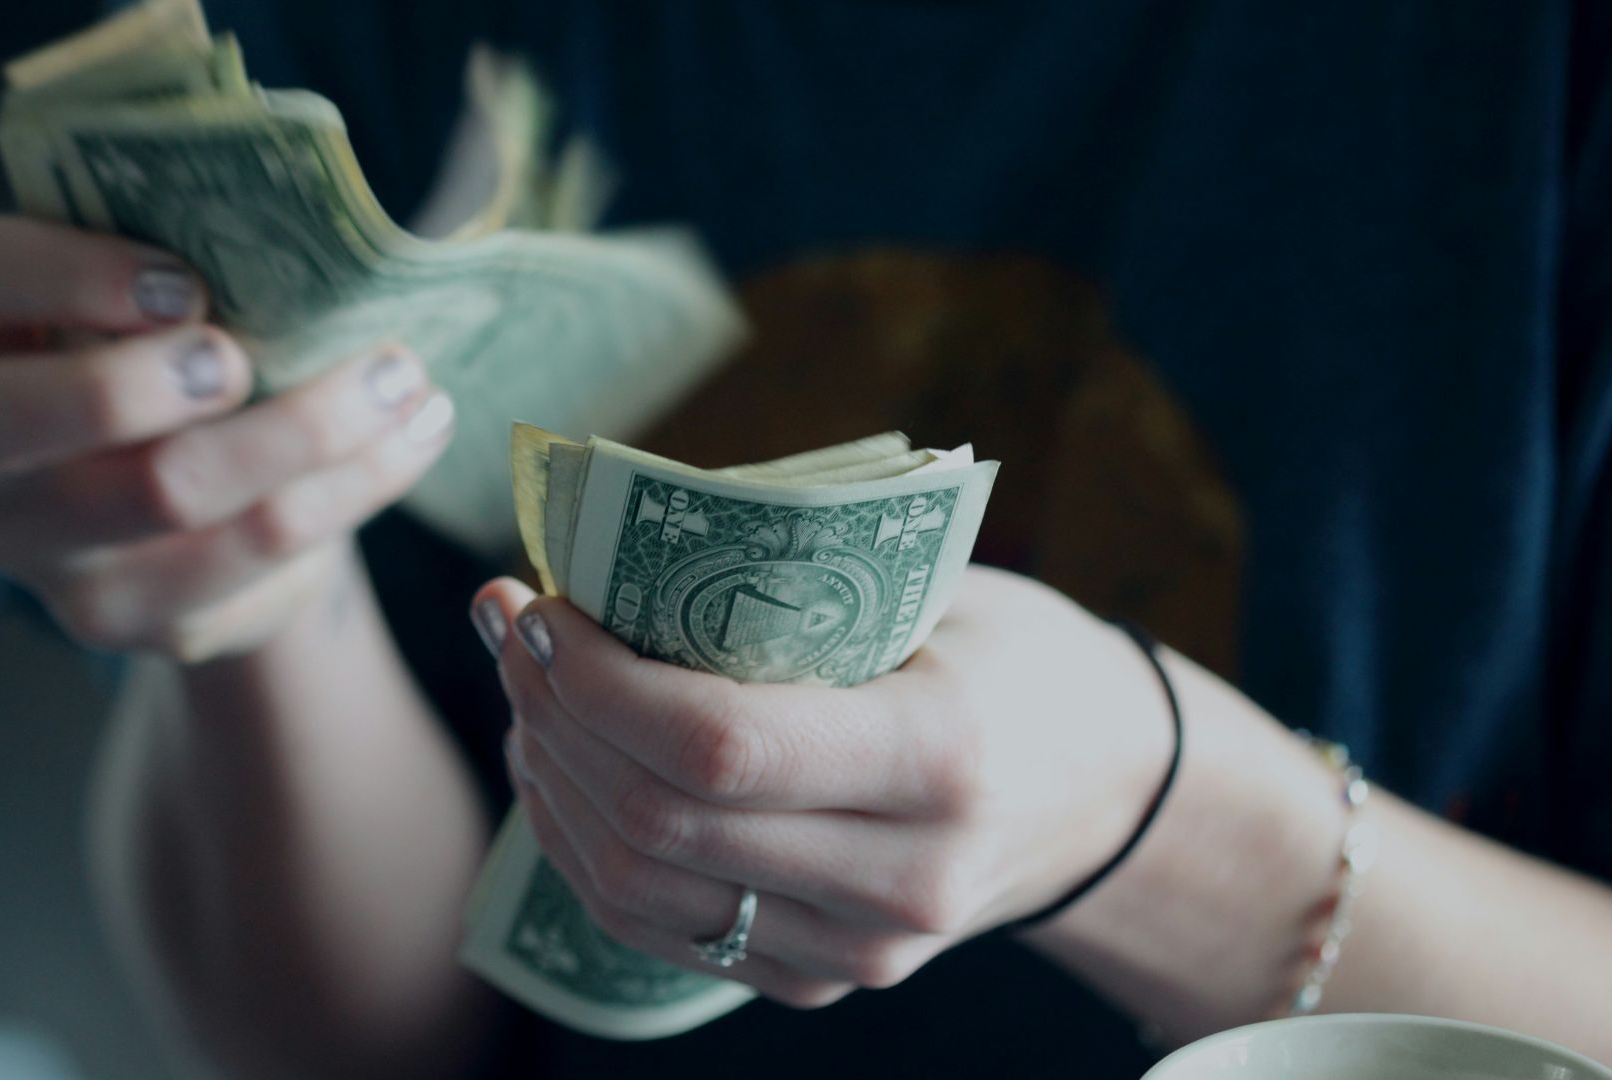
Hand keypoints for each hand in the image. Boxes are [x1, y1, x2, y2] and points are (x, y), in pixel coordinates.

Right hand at [0, 215, 454, 660]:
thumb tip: (319, 237)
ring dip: (305, 429)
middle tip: (245, 356)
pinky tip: (412, 438)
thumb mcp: (165, 296)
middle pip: (18, 419)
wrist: (204, 507)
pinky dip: (351, 488)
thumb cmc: (181, 355)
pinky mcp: (126, 616)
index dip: (70, 275)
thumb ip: (194, 257)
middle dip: (145, 380)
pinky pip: (251, 556)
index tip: (184, 282)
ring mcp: (40, 547)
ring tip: (402, 380)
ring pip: (166, 493)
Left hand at [472, 566, 1175, 1007]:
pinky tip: (561, 766)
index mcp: (940, 758)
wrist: (1104, 793)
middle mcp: (901, 879)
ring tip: (524, 689)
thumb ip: (791, 582)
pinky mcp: (821, 980)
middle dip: (551, 714)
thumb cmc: (1014, 658)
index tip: (538, 604)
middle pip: (658, 821)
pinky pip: (658, 929)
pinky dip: (585, 846)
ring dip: (550, 780)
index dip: (596, 680)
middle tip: (508, 625)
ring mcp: (859, 950)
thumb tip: (607, 546)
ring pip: (637, 888)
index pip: (718, 746)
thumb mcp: (936, 590)